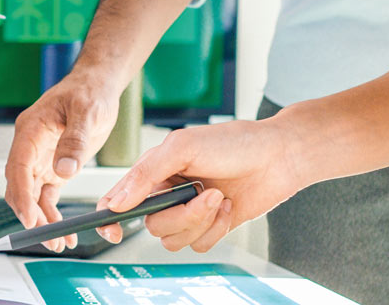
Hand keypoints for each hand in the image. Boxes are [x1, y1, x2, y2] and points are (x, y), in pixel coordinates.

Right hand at [4, 70, 123, 251]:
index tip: (30, 219)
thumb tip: (63, 170)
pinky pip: (46, 196)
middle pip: (19, 187)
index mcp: (29, 131)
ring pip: (31, 196)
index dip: (21, 196)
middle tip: (48, 238)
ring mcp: (40, 160)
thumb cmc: (89, 92)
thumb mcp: (86, 112)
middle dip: (30, 216)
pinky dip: (52, 214)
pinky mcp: (53, 168)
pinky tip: (64, 230)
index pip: (17, 168)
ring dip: (41, 220)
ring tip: (59, 242)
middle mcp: (29, 148)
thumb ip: (74, 141)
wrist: (97, 86)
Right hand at [94, 120, 309, 251]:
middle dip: (180, 215)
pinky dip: (216, 229)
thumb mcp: (182, 147)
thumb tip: (116, 202)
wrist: (279, 156)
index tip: (112, 228)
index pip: (118, 199)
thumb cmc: (234, 142)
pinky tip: (228, 207)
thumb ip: (145, 174)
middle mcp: (167, 194)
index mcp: (153, 172)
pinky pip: (198, 245)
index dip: (109, 217)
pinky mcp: (211, 226)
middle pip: (151, 225)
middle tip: (202, 192)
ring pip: (174, 240)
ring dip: (200, 222)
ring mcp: (189, 211)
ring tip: (219, 197)